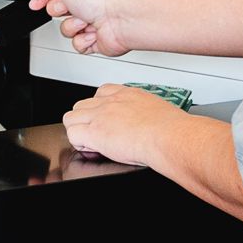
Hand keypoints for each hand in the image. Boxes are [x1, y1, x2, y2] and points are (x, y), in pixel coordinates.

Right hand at [26, 0, 142, 56]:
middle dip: (60, 10)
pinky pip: (77, 44)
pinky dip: (83, 40)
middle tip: (69, 8)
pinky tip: (93, 33)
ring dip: (73, 26)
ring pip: (66, 28)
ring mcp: (92, 21)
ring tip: (86, 21)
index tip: (35, 0)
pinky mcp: (95, 39)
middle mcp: (88, 2)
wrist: (123, 21)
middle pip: (58, 9)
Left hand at [60, 84, 199, 169]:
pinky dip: (79, 145)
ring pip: (70, 118)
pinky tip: (93, 150)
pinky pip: (72, 135)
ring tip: (93, 143)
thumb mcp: (157, 110)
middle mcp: (110, 101)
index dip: (98, 109)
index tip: (104, 119)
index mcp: (126, 94)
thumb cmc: (171, 130)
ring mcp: (100, 116)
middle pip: (81, 105)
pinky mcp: (94, 133)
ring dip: (78, 131)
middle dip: (85, 120)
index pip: (100, 93)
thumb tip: (145, 122)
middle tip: (97, 134)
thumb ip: (144, 112)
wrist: (169, 137)